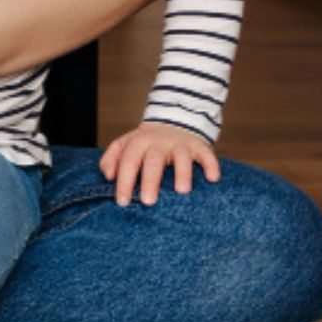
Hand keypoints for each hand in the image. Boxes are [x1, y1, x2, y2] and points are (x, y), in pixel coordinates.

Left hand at [100, 122, 218, 206]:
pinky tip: (213, 178)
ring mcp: (180, 144)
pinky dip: (211, 165)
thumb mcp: (125, 145)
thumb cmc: (144, 144)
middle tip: (148, 201)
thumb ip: (111, 159)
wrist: (171, 119)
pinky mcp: (198, 146)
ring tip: (182, 191)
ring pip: (182, 156)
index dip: (124, 181)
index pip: (128, 161)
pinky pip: (206, 154)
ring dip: (182, 172)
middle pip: (153, 160)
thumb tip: (108, 176)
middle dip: (150, 180)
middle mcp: (158, 142)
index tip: (122, 202)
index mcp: (137, 142)